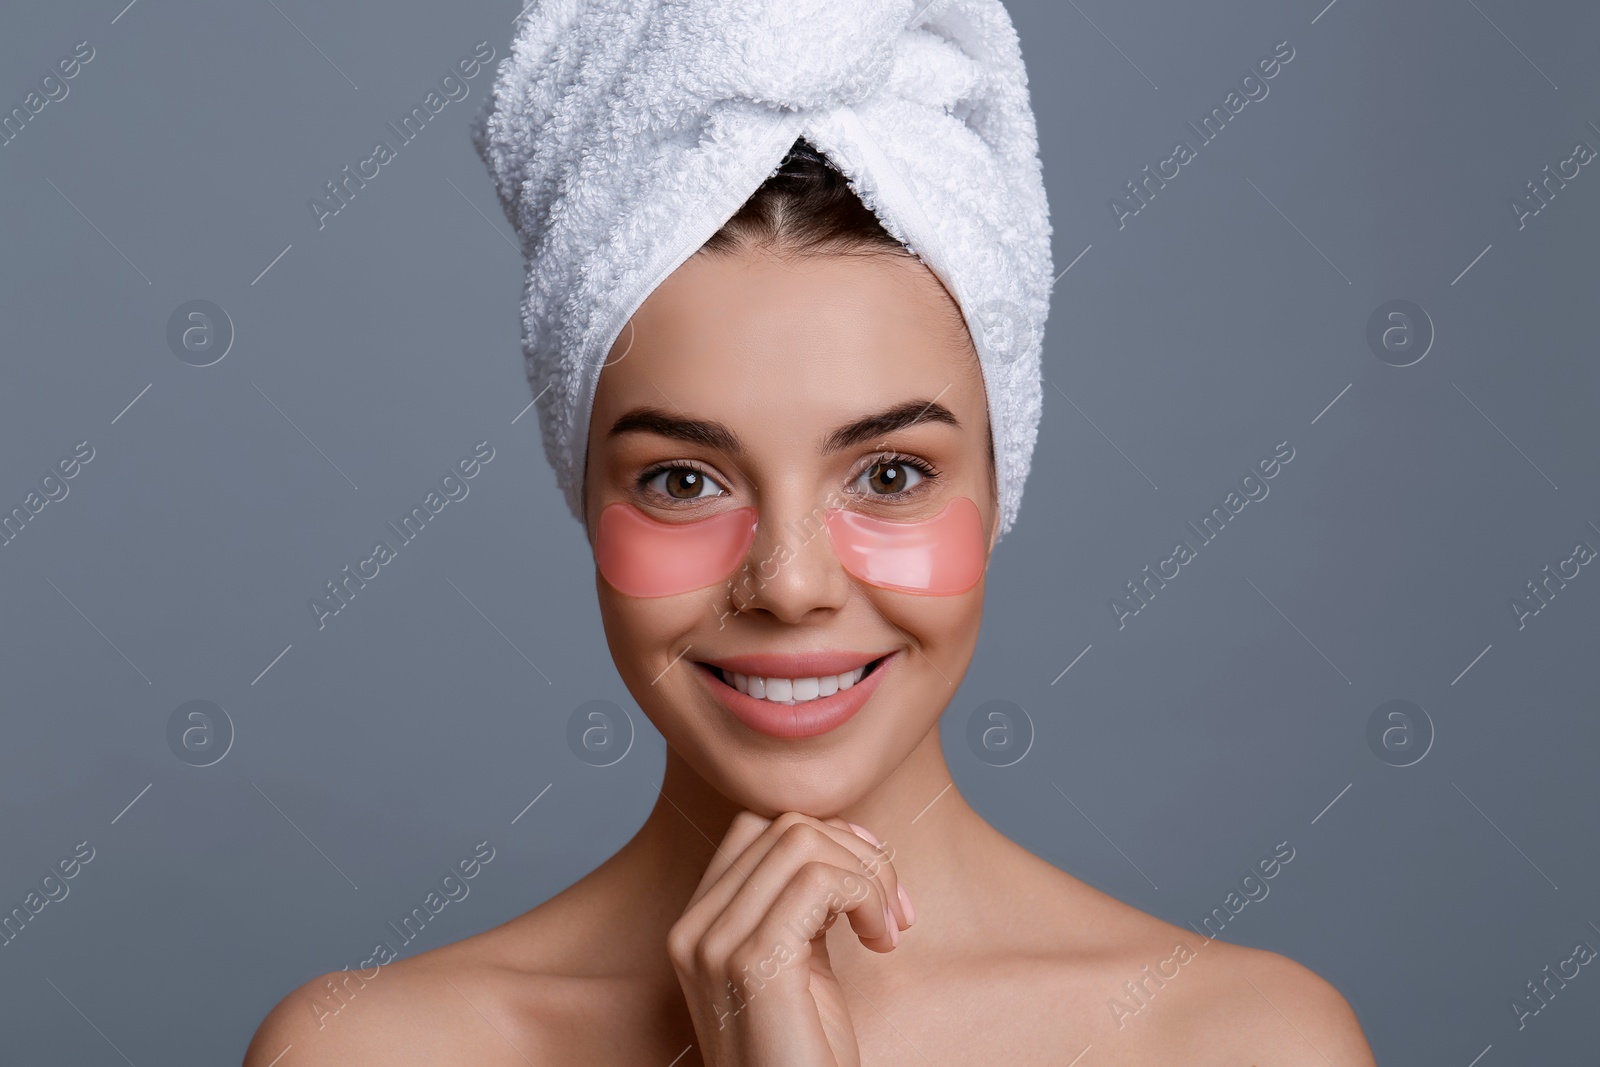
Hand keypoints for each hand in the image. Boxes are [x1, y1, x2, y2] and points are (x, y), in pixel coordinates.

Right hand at [667, 811, 913, 1065]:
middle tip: (896, 909)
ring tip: (889, 928)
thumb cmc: (804, 1057)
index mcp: (697, 926)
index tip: (872, 879)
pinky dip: (868, 896)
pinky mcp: (753, 965)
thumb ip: (801, 909)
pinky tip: (883, 941)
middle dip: (857, 853)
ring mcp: (714, 946)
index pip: (755, 828)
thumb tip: (846, 841)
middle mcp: (693, 930)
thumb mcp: (797, 966)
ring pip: (802, 842)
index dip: (825, 836)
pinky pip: (821, 882)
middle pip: (783, 827)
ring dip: (868, 874)